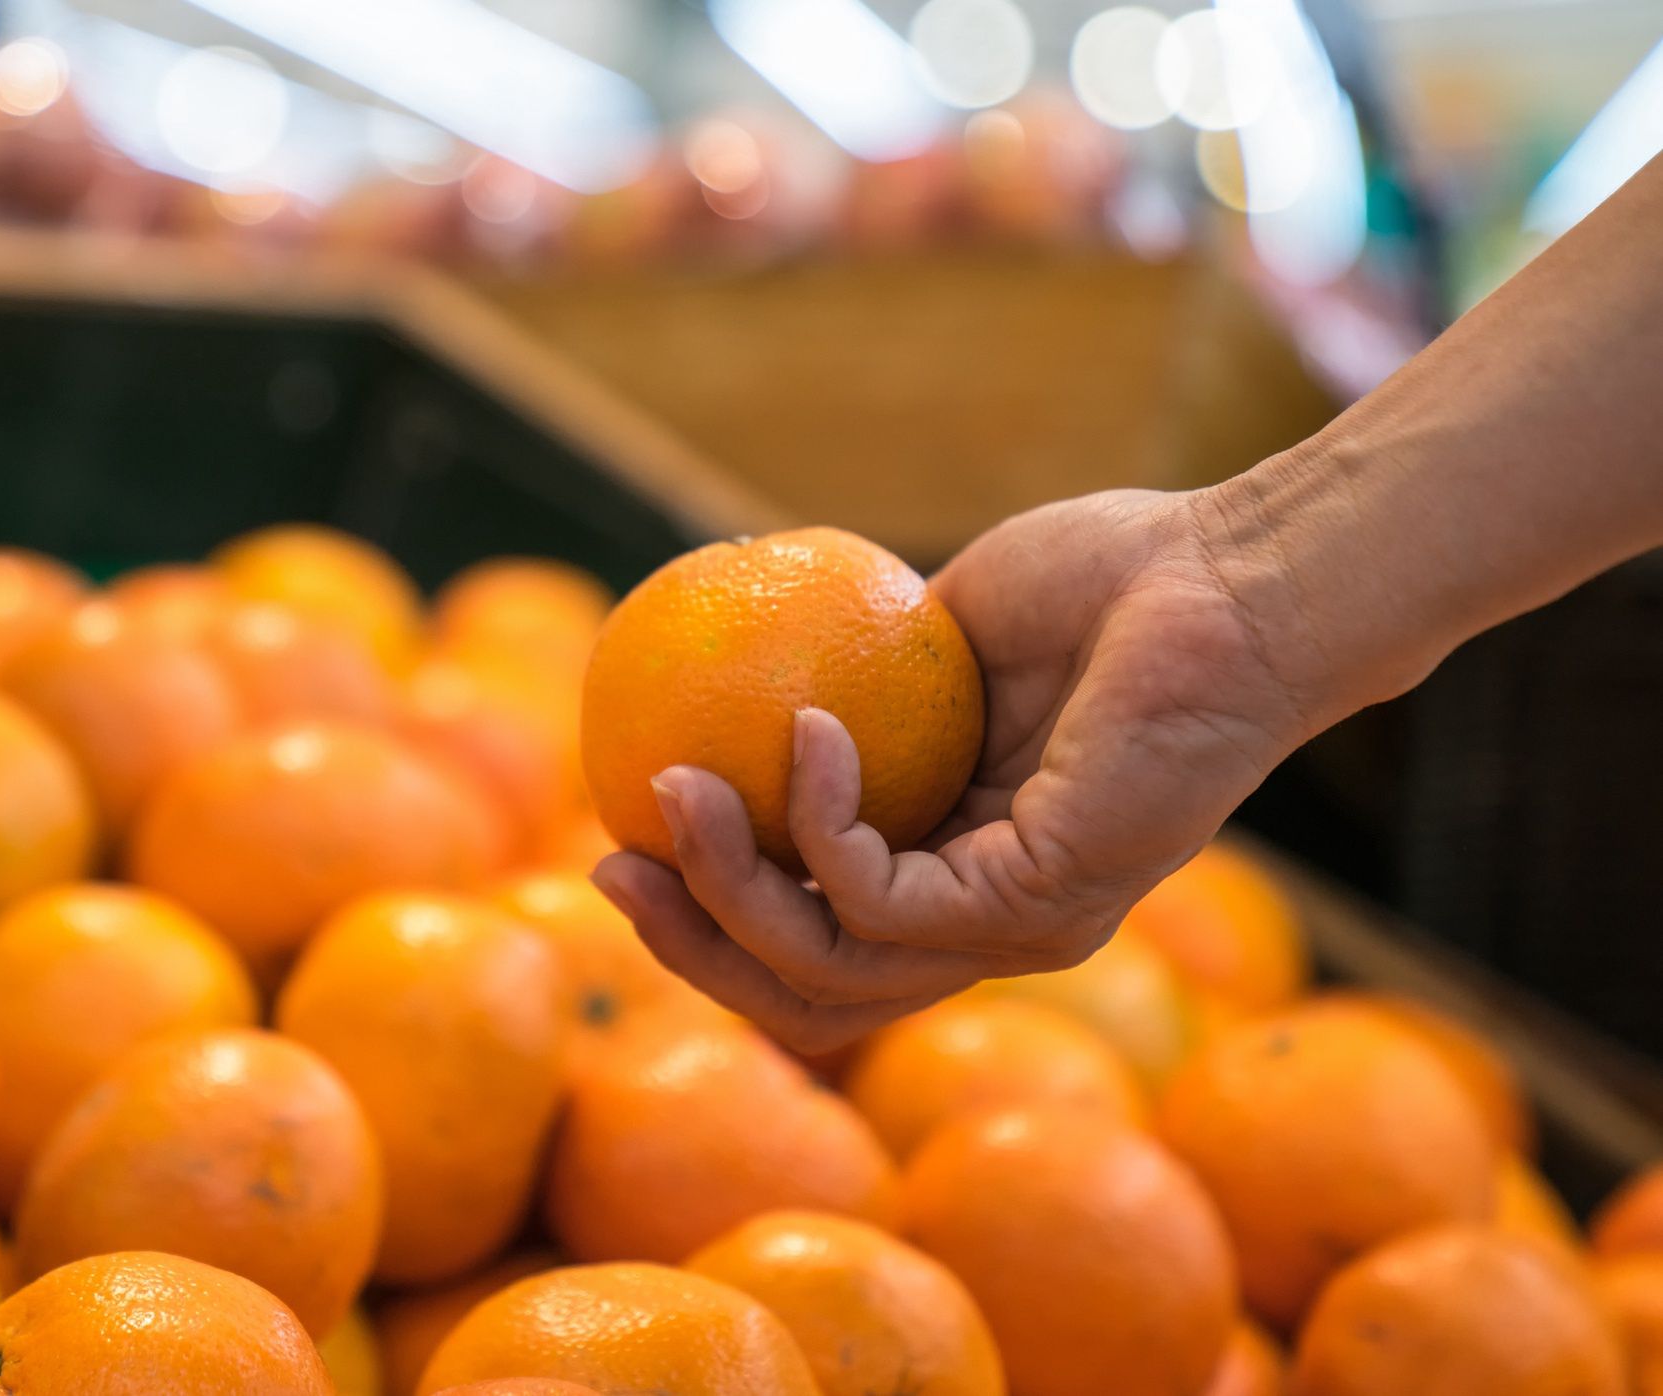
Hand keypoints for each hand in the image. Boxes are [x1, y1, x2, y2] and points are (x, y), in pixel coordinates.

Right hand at [591, 487, 1322, 1052]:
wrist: (1235, 575)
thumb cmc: (1107, 582)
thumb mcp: (939, 636)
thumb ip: (852, 683)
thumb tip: (735, 679)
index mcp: (961, 873)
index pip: (817, 946)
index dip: (709, 919)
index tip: (626, 839)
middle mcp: (989, 926)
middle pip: (806, 997)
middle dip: (692, 945)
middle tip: (615, 861)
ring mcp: (1020, 929)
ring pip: (831, 971)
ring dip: (728, 888)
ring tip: (676, 789)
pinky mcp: (1044, 905)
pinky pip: (885, 898)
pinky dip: (823, 818)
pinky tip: (811, 729)